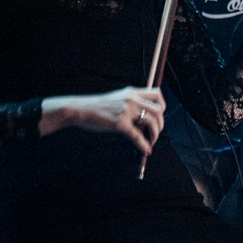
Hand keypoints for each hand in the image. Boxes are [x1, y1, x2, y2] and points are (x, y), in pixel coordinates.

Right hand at [40, 86, 165, 154]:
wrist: (80, 109)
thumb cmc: (97, 108)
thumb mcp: (117, 99)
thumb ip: (131, 104)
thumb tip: (144, 119)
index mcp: (132, 92)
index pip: (157, 94)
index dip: (162, 106)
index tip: (159, 117)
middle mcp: (131, 99)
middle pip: (158, 110)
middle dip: (160, 124)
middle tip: (155, 133)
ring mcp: (126, 111)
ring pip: (151, 122)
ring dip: (154, 134)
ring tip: (150, 142)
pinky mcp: (119, 123)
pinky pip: (137, 136)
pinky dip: (144, 144)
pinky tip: (146, 150)